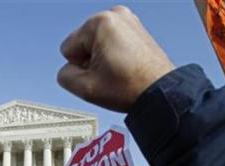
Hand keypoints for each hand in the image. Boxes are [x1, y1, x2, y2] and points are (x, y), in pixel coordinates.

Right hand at [58, 5, 174, 112]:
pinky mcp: (135, 27)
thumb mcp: (85, 89)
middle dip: (91, 60)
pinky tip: (125, 65)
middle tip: (110, 74)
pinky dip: (114, 54)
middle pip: (82, 43)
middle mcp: (114, 14)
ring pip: (95, 43)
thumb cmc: (130, 88)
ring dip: (102, 58)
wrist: (159, 92)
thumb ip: (64, 76)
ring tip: (120, 70)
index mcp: (100, 23)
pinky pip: (110, 42)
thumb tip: (67, 69)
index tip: (100, 75)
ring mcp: (127, 19)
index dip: (79, 67)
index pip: (68, 48)